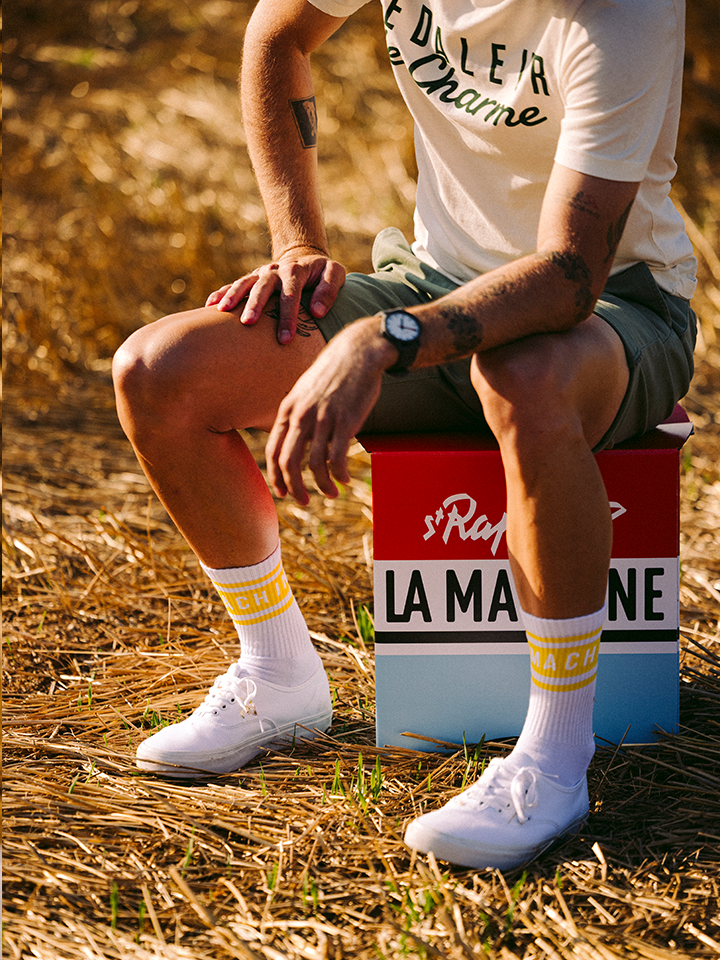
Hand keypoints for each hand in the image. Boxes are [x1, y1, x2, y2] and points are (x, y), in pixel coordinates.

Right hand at [205, 248, 345, 344]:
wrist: (307, 259)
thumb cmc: (323, 274)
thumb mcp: (335, 274)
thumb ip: (330, 290)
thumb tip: (317, 312)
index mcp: (296, 270)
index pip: (291, 294)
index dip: (288, 316)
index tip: (286, 338)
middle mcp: (276, 270)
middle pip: (263, 287)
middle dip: (255, 305)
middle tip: (248, 323)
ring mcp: (262, 274)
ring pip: (245, 283)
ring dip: (233, 295)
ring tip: (222, 311)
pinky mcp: (253, 279)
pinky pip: (235, 284)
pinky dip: (222, 292)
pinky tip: (210, 306)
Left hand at [266, 318, 390, 503]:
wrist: (359, 351)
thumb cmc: (334, 372)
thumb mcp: (305, 390)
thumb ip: (297, 415)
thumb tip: (295, 442)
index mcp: (288, 409)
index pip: (273, 451)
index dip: (275, 476)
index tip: (283, 491)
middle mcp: (302, 415)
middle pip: (289, 463)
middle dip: (294, 488)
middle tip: (304, 500)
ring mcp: (323, 418)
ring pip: (314, 464)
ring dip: (322, 485)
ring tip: (331, 493)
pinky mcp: (346, 421)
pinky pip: (337, 457)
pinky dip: (339, 474)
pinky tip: (344, 479)